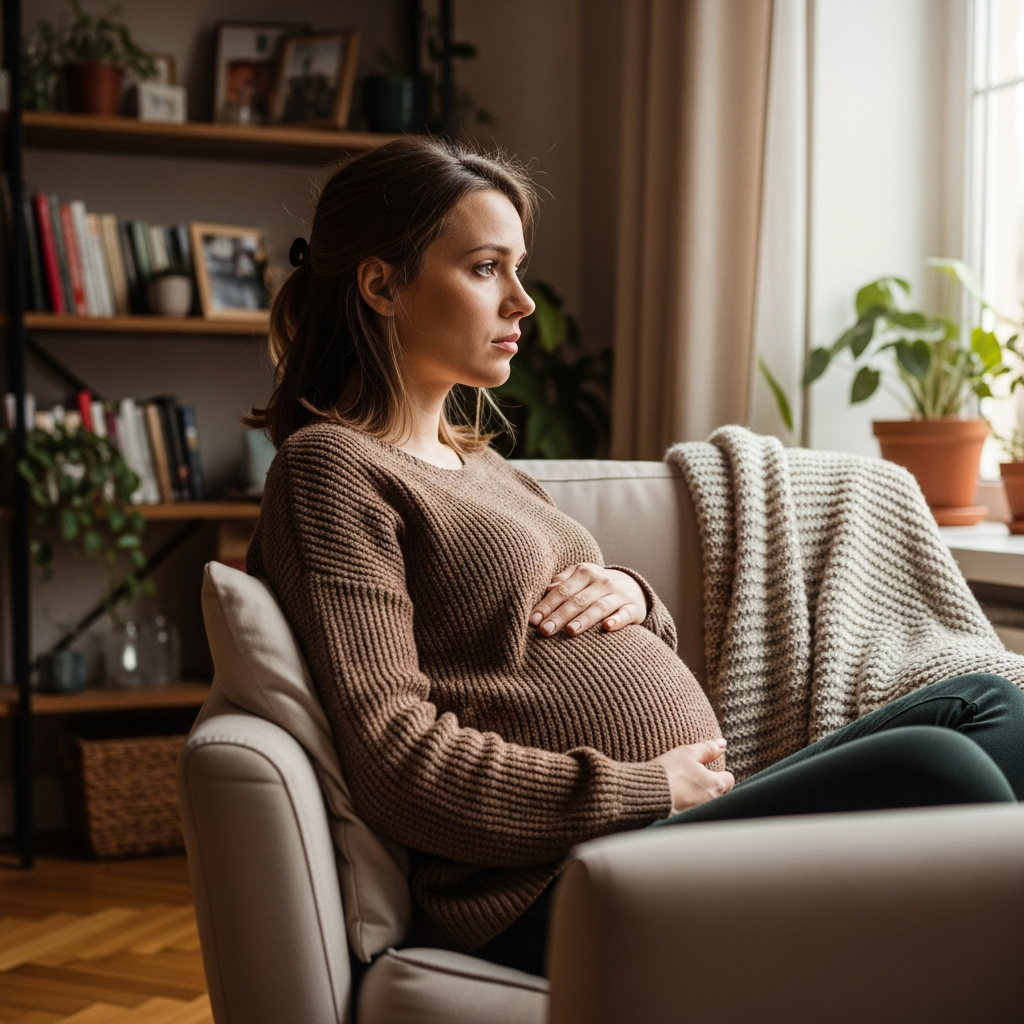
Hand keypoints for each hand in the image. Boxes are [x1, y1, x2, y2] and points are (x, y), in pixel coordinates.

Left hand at [529, 564, 647, 637]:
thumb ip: (562, 583)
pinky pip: (625, 614)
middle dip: (560, 616)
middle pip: (577, 600)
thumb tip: (544, 591)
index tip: (533, 621)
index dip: (546, 606)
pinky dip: (617, 620)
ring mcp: (619, 594)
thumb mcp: (579, 578)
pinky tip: (607, 627)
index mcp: (584, 572)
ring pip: (599, 607)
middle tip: (545, 631)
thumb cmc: (596, 586)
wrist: (634, 586)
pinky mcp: (633, 608)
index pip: (562, 591)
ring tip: (570, 631)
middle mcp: (602, 581)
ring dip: (584, 619)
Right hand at [653, 738, 734, 813]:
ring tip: (683, 790)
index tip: (704, 770)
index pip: (729, 779)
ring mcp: (700, 814)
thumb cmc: (668, 771)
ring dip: (700, 798)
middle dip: (710, 787)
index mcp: (716, 785)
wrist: (645, 793)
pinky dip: (689, 808)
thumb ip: (708, 748)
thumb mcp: (687, 753)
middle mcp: (712, 803)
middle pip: (720, 793)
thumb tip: (723, 744)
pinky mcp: (688, 822)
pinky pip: (695, 814)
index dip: (718, 773)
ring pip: (707, 804)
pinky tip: (677, 801)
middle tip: (693, 779)